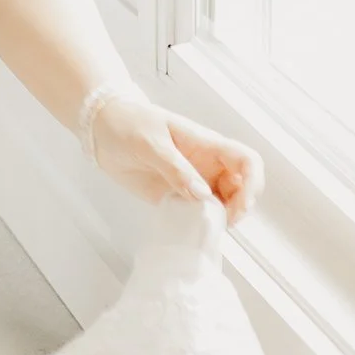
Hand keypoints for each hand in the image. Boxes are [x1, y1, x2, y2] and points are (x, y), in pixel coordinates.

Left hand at [88, 95, 263, 225]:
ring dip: (220, 218)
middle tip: (221, 222)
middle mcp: (205, 165)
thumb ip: (175, 168)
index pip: (246, 160)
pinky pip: (196, 213)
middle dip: (239, 207)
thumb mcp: (150, 143)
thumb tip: (202, 195)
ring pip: (221, 203)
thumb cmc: (129, 124)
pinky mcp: (175, 196)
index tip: (242, 203)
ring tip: (205, 228)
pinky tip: (189, 230)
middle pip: (240, 188)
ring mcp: (192, 182)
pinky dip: (199, 224)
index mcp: (206, 145)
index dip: (253, 182)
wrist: (102, 129)